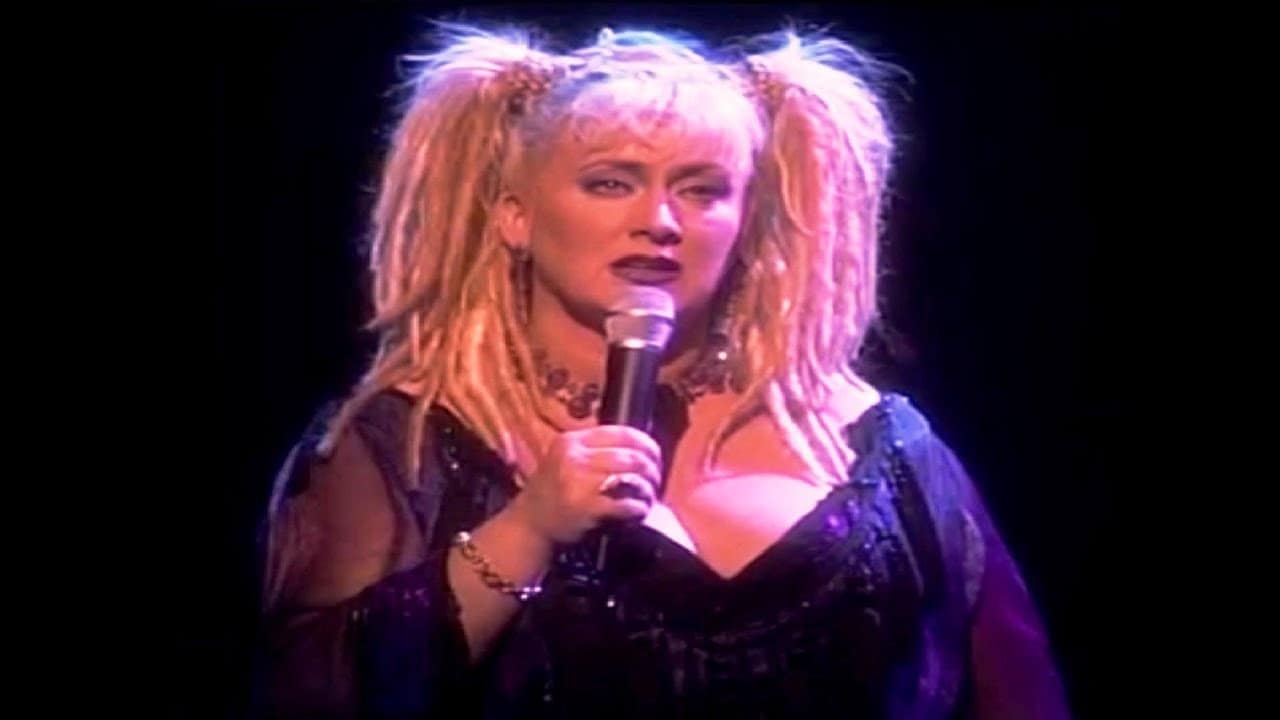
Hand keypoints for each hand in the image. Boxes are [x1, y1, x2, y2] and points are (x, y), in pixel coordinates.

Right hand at [507, 425, 661, 544]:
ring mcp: (579, 482)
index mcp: (573, 441)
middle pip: (632, 456)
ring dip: (648, 490)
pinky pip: (625, 504)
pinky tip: (639, 512)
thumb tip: (640, 447)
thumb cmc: (553, 490)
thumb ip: (595, 449)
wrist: (529, 523)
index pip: (623, 433)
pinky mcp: (585, 508)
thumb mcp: (566, 458)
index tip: (655, 457)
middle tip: (655, 481)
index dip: (647, 444)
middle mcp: (575, 457)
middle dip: (652, 470)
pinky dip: (638, 508)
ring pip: (632, 478)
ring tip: (649, 497)